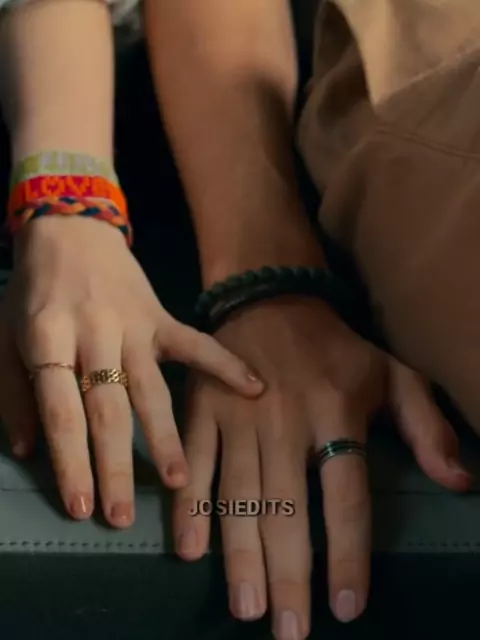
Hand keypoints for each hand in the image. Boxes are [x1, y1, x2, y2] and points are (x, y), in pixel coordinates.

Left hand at [0, 216, 262, 526]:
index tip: (80, 506)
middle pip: (106, 408)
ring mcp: (134, 326)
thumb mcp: (4, 335)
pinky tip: (255, 388)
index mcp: (47, 338)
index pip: (61, 410)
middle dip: (115, 464)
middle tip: (122, 515)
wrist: (71, 230)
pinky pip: (196, 344)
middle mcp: (94, 335)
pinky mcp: (162, 317)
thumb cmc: (34, 289)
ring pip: (150, 388)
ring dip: (166, 436)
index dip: (70, 460)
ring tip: (182, 481)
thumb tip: (29, 451)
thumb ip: (14, 394)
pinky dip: (225, 364)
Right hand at [172, 296, 470, 637]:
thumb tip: (460, 482)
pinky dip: (191, 508)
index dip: (346, 554)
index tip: (345, 607)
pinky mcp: (203, 410)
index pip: (345, 496)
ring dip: (241, 556)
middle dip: (288, 574)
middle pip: (288, 508)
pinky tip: (191, 550)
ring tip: (247, 608)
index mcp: (337, 412)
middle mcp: (285, 420)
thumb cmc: (335, 349)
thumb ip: (428, 425)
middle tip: (287, 631)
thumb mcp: (393, 374)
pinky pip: (195, 465)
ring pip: (240, 496)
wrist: (270, 302)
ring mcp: (238, 416)